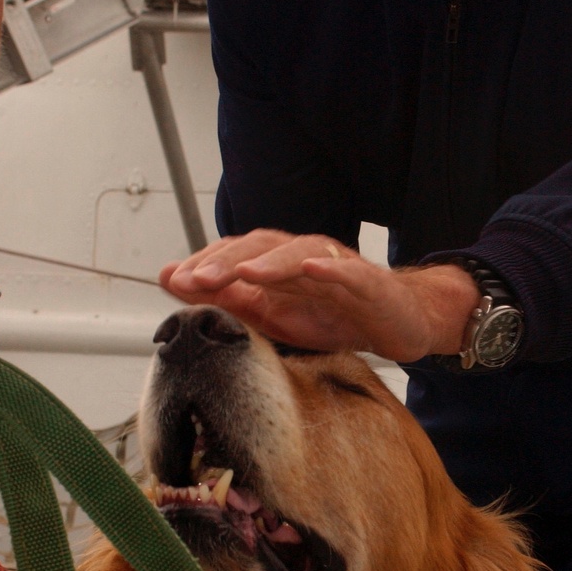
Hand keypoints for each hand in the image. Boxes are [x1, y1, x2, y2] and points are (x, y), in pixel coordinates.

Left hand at [160, 231, 478, 362]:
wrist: (398, 322)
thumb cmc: (335, 315)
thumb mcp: (274, 316)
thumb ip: (228, 300)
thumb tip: (176, 283)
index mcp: (277, 267)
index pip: (234, 256)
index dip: (204, 265)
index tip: (173, 280)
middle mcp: (303, 259)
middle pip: (262, 248)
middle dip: (227, 262)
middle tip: (197, 279)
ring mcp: (337, 268)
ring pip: (302, 255)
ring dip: (272, 262)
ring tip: (246, 273)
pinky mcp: (370, 283)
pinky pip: (351, 272)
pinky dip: (332, 268)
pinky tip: (314, 269)